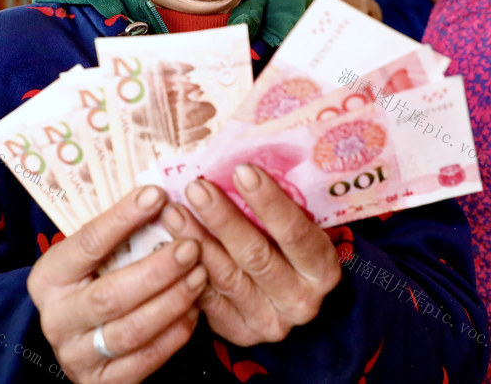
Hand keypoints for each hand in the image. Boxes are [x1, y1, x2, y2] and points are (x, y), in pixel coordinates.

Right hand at [26, 186, 207, 383]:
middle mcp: (57, 318)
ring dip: (172, 301)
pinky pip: (145, 360)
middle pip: (111, 294)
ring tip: (200, 276)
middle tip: (191, 247)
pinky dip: (174, 335)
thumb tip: (160, 193)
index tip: (158, 195)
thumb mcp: (93, 259)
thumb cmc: (93, 283)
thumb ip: (119, 235)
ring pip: (131, 330)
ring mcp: (77, 354)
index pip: (88, 244)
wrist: (78, 339)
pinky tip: (193, 311)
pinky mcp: (101, 382)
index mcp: (49, 277)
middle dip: (157, 270)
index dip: (123, 218)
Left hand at [157, 163, 340, 346]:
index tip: (241, 170)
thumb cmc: (286, 245)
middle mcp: (301, 300)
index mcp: (322, 268)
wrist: (286, 296)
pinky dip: (187, 270)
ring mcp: (270, 322)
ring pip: (226, 277)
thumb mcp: (295, 224)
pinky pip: (207, 300)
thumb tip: (237, 158)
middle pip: (256, 256)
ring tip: (172, 210)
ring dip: (196, 240)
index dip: (269, 202)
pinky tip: (168, 244)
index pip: (296, 233)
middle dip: (223, 219)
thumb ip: (274, 202)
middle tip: (196, 188)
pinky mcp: (239, 332)